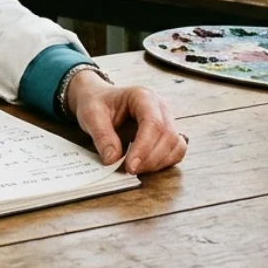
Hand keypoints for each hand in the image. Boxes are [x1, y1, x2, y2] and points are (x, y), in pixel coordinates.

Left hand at [65, 71, 186, 174]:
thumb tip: (112, 160)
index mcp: (142, 96)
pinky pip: (176, 151)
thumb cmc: (96, 103)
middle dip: (151, 159)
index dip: (144, 148)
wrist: (99, 99)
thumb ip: (102, 136)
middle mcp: (160, 106)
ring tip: (135, 168)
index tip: (130, 166)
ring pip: (176, 146)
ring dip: (158, 163)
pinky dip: (164, 163)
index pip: (153, 123)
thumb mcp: (91, 115)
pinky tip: (144, 166)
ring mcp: (167, 119)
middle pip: (168, 136)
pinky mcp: (168, 133)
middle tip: (130, 171)